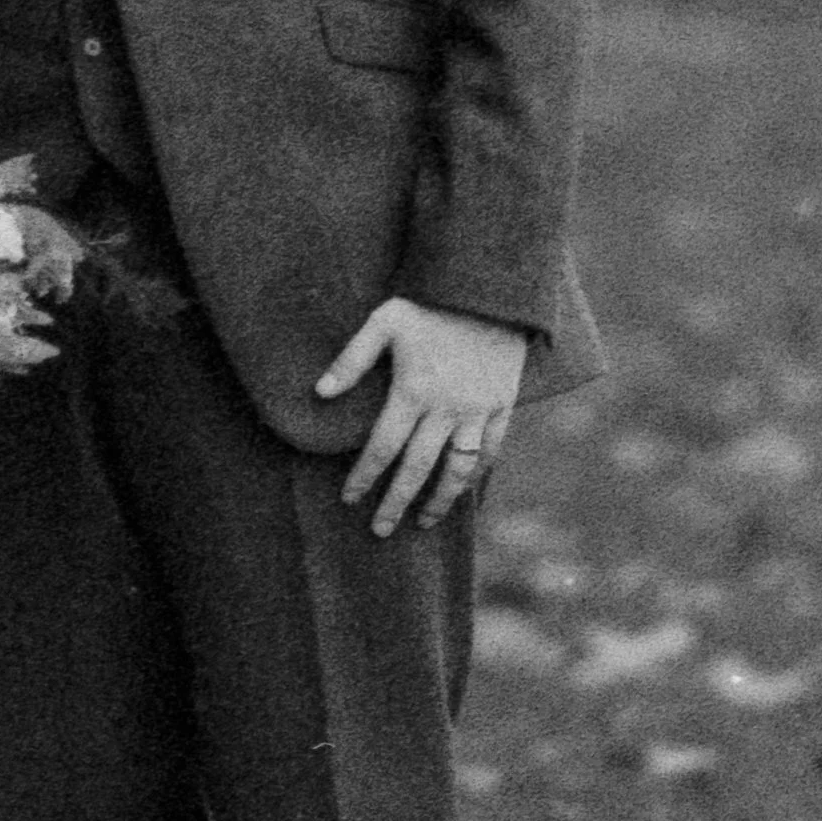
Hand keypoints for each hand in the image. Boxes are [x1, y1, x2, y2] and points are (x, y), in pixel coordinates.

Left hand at [315, 298, 527, 538]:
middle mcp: (445, 409)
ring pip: (458, 468)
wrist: (488, 291)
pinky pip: (490, 449)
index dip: (364, 477)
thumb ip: (351, 359)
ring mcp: (477, 410)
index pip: (382, 448)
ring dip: (441, 500)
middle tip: (380, 530)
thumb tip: (320, 392)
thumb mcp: (383, 322)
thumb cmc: (429, 305)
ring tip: (425, 521)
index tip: (349, 499)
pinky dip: (478, 474)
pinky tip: (465, 489)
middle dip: (396, 502)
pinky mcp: (502, 405)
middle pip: (417, 468)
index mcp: (412, 392)